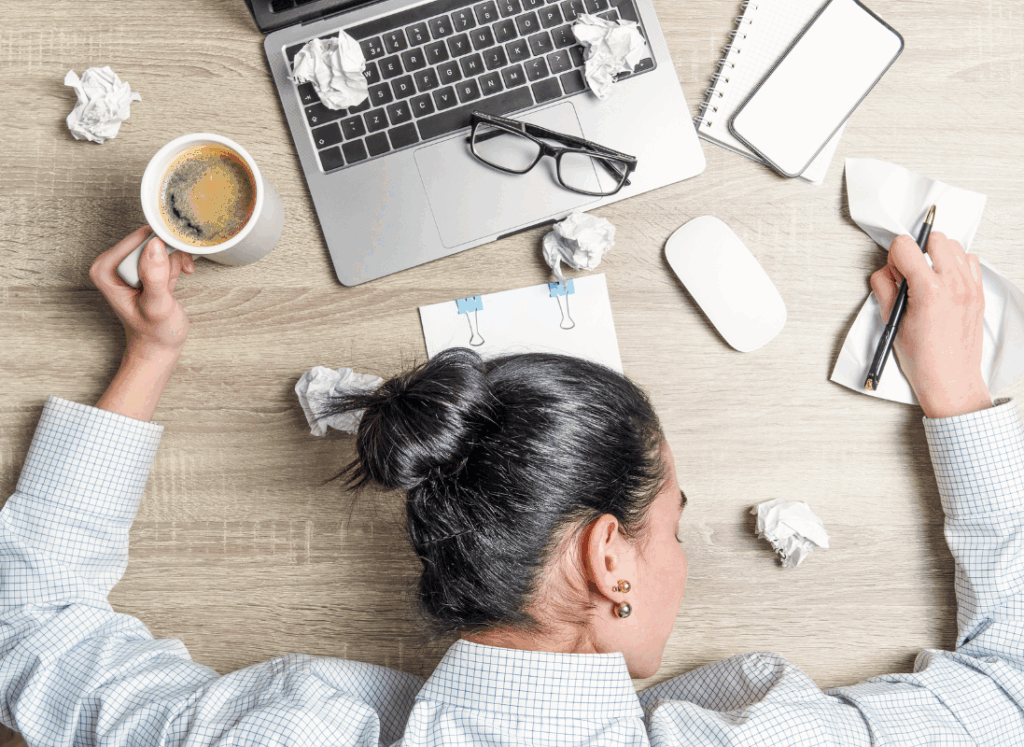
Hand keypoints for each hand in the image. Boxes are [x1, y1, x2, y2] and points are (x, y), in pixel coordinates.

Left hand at [91, 227, 194, 420]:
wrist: (158, 347)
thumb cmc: (154, 333)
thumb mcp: (156, 307)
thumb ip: (155, 277)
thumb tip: (155, 246)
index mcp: (105, 269)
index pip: (137, 239)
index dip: (161, 246)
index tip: (176, 259)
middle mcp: (113, 263)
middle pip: (149, 238)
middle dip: (170, 251)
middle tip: (179, 270)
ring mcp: (129, 265)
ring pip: (159, 242)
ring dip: (176, 256)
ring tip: (181, 275)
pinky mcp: (143, 267)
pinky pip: (164, 250)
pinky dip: (178, 260)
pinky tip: (182, 273)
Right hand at [870, 232, 991, 418]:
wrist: (950, 380)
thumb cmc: (924, 359)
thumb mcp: (892, 322)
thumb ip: (885, 290)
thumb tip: (884, 274)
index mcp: (929, 292)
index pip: (906, 246)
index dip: (893, 257)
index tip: (893, 272)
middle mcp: (954, 286)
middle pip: (934, 239)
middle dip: (916, 251)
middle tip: (908, 273)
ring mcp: (970, 288)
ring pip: (954, 246)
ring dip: (937, 255)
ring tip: (926, 277)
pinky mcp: (978, 294)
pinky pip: (969, 262)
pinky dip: (955, 265)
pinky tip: (943, 282)